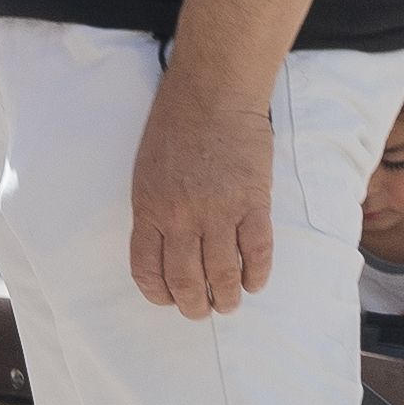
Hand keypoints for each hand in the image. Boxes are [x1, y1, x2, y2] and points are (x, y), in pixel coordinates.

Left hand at [126, 56, 278, 321]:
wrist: (213, 93)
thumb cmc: (175, 126)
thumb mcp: (146, 171)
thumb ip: (154, 211)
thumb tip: (165, 249)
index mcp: (148, 208)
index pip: (147, 269)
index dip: (159, 294)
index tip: (169, 299)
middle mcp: (180, 216)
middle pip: (185, 280)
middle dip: (194, 306)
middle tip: (202, 311)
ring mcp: (218, 211)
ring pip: (222, 275)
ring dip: (227, 298)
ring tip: (230, 304)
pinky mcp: (253, 202)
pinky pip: (256, 253)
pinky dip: (256, 275)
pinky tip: (255, 283)